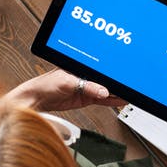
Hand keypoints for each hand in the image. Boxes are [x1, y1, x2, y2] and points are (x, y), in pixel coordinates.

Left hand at [4, 69, 126, 111]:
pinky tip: (120, 100)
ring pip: (106, 90)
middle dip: (117, 82)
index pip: (101, 68)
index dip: (112, 71)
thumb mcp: (67, 82)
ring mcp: (86, 87)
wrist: (35, 99)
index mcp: (81, 65)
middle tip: (130, 86)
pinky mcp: (85, 98)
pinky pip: (102, 99)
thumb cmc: (45, 84)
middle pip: (105, 79)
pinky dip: (111, 101)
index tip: (123, 75)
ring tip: (129, 94)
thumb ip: (86, 86)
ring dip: (116, 92)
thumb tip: (103, 91)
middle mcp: (85, 75)